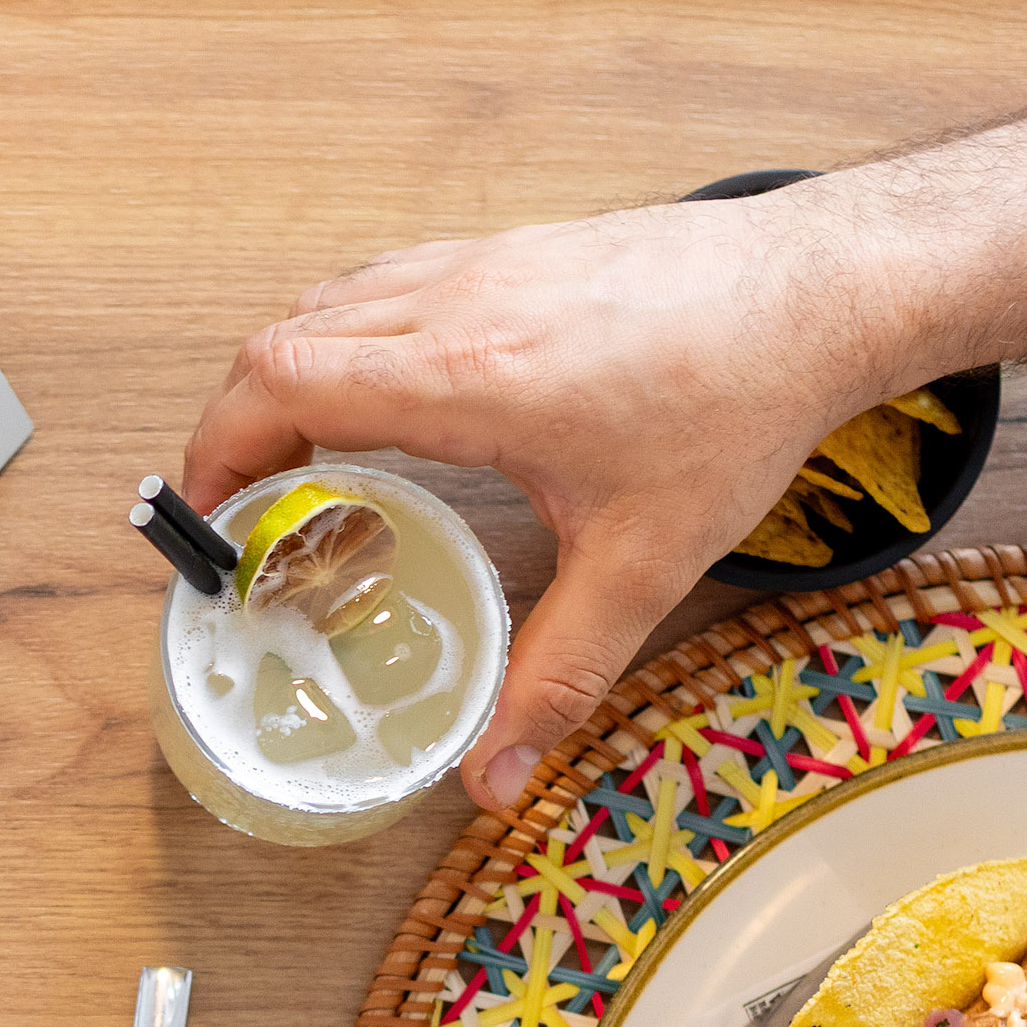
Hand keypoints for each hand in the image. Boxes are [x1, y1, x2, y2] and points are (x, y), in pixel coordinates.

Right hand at [179, 186, 909, 817]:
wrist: (818, 289)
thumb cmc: (741, 399)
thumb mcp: (647, 561)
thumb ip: (558, 672)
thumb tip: (493, 776)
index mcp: (468, 378)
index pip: (283, 383)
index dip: (217, 448)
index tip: (208, 517)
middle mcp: (457, 305)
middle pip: (280, 340)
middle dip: (235, 424)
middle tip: (244, 511)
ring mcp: (481, 264)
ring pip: (326, 303)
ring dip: (287, 376)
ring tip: (298, 463)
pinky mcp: (510, 250)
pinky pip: (383, 282)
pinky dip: (346, 338)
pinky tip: (379, 398)